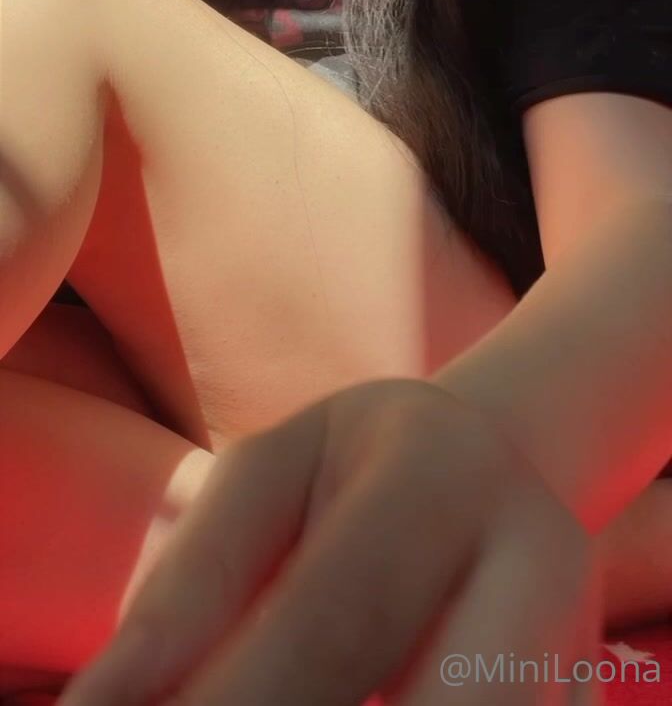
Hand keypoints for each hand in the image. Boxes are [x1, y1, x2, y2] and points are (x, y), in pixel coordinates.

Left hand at [58, 378, 599, 705]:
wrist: (485, 461)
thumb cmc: (351, 469)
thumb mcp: (264, 479)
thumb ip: (191, 586)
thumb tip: (96, 705)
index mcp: (439, 473)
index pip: (335, 616)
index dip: (243, 699)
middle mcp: (537, 556)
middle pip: (450, 705)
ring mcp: (578, 639)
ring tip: (295, 696)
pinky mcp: (583, 695)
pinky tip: (361, 701)